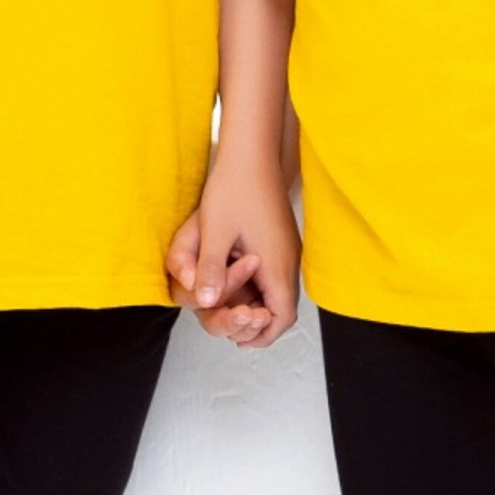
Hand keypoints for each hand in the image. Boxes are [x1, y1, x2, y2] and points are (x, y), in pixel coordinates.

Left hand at [164, 154, 300, 347]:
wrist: (252, 154)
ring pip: (280, 291)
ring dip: (260, 304)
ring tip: (233, 310)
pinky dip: (260, 286)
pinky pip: (276, 274)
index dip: (264, 334)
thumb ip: (210, 268)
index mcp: (276, 264)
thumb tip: (206, 301)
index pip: (282, 316)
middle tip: (236, 332)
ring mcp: (288, 249)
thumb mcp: (214, 231)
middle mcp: (289, 260)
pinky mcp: (283, 240)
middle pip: (283, 308)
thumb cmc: (234, 187)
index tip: (242, 340)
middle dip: (261, 323)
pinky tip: (238, 282)